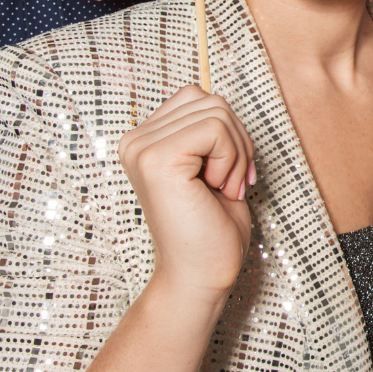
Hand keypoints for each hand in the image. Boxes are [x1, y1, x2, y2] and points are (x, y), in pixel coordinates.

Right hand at [116, 86, 254, 301]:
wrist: (202, 274)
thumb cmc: (213, 227)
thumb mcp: (213, 164)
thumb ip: (207, 129)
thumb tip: (218, 98)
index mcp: (145, 139)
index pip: (199, 97)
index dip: (229, 132)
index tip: (230, 173)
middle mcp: (135, 140)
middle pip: (211, 101)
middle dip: (237, 143)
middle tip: (227, 185)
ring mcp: (141, 148)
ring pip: (217, 112)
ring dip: (236, 154)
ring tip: (220, 189)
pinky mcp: (155, 159)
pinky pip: (215, 128)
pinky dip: (231, 160)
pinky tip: (217, 190)